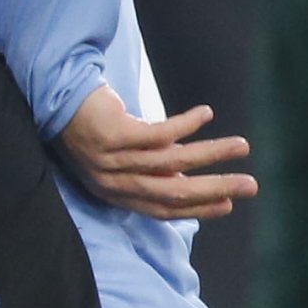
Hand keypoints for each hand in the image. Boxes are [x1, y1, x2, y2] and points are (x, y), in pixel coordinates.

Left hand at [58, 86, 255, 222]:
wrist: (58, 98)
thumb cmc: (95, 128)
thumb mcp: (123, 159)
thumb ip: (152, 172)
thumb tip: (191, 183)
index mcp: (116, 193)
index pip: (162, 209)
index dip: (197, 209)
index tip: (229, 205)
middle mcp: (113, 181)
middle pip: (171, 192)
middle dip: (214, 189)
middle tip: (249, 186)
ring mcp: (112, 158)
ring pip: (171, 162)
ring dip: (211, 153)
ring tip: (242, 145)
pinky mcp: (113, 133)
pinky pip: (159, 133)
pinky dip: (186, 124)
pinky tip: (205, 114)